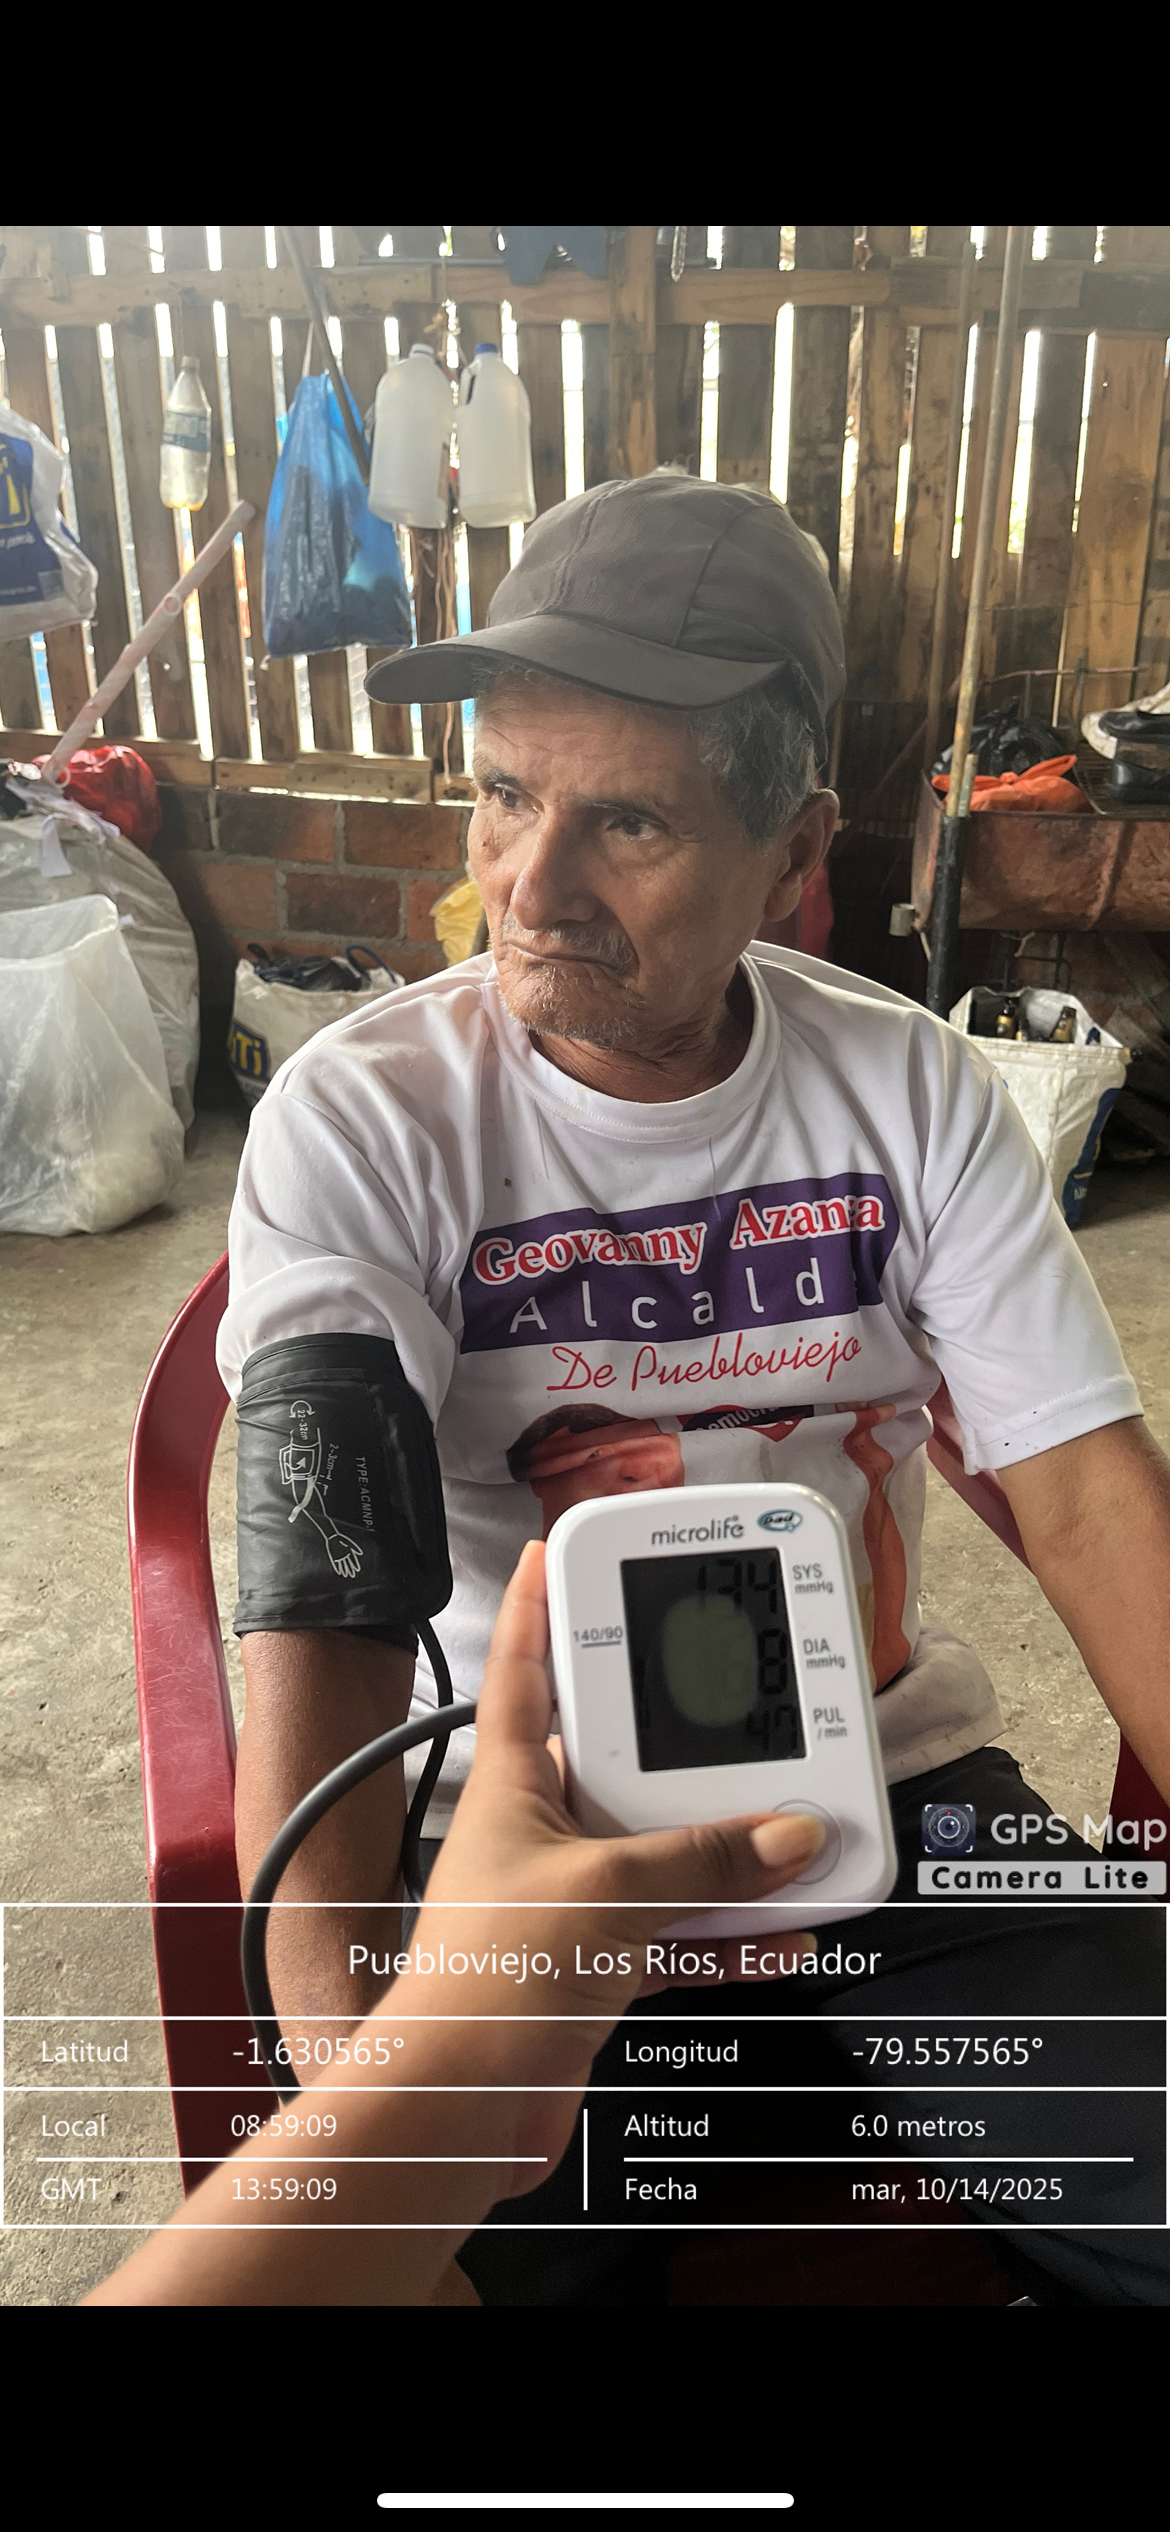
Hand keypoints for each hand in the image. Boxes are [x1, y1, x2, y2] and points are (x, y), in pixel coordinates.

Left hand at [408, 1538, 822, 2189]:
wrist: (458, 2110)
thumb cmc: (489, 1981)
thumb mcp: (609, 1892)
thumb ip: (704, 1858)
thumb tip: (788, 1833)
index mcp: (513, 1780)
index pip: (525, 1666)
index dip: (541, 1603)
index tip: (563, 1548)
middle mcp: (537, 1828)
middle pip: (621, 1757)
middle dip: (687, 1739)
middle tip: (745, 1700)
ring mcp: (567, 1899)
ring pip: (663, 1848)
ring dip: (728, 1846)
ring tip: (798, 1823)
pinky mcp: (594, 1965)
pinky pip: (679, 1931)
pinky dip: (732, 1933)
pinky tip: (785, 1932)